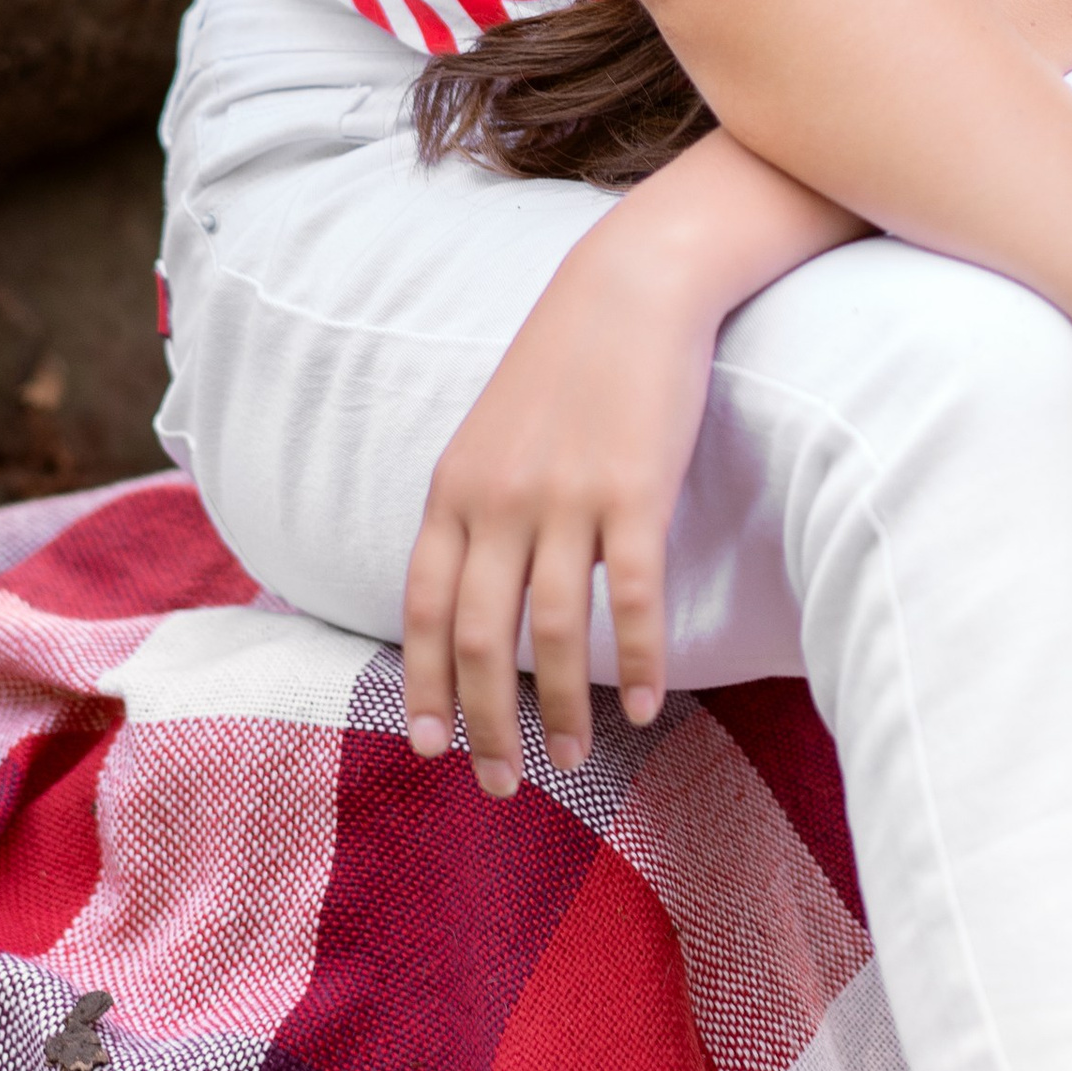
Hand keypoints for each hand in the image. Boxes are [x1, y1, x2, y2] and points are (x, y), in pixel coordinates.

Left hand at [401, 225, 714, 799]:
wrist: (632, 287)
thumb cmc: (566, 361)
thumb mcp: (493, 431)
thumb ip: (476, 507)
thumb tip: (472, 591)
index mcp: (454, 488)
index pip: (421, 608)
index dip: (422, 686)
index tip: (431, 748)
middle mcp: (499, 499)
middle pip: (477, 637)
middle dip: (485, 724)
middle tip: (503, 783)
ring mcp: (566, 497)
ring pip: (552, 633)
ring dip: (561, 710)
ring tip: (575, 760)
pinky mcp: (635, 492)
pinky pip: (631, 598)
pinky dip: (640, 661)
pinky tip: (650, 704)